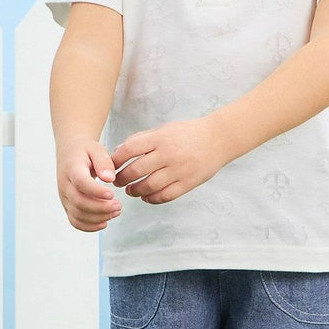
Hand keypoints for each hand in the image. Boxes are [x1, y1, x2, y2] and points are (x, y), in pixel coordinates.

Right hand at [56, 139, 121, 230]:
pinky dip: (89, 226)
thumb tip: (110, 178)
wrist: (70, 152)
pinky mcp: (68, 205)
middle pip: (79, 202)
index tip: (112, 194)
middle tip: (119, 206)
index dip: (96, 191)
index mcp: (72, 168)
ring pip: (77, 215)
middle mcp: (65, 185)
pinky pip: (75, 221)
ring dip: (98, 218)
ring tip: (116, 212)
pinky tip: (104, 222)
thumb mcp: (96, 149)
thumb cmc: (85, 151)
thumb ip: (103, 162)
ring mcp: (65, 197)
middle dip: (101, 208)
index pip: (81, 183)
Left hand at [112, 117, 227, 204]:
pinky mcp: (188, 183)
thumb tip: (118, 152)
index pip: (130, 149)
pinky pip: (164, 196)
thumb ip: (143, 139)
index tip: (111, 166)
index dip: (116, 159)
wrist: (218, 139)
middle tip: (117, 182)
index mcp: (160, 138)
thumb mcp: (165, 130)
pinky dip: (152, 199)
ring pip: (148, 186)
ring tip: (131, 190)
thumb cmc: (187, 133)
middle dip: (122, 178)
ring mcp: (179, 170)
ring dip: (135, 191)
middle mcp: (168, 154)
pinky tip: (147, 197)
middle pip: (136, 170)